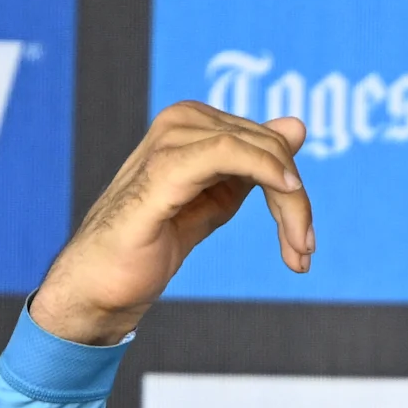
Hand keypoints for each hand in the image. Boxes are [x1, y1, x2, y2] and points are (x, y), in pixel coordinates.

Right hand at [27, 103, 313, 344]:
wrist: (102, 284)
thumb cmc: (151, 243)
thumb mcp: (216, 200)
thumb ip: (254, 167)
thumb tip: (298, 125)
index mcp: (193, 125)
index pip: (267, 142)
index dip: (294, 189)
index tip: (304, 241)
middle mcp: (181, 123)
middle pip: (269, 146)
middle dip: (297, 202)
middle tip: (304, 252)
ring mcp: (169, 142)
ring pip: (258, 151)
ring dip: (290, 203)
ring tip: (298, 250)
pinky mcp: (162, 169)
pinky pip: (229, 152)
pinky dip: (266, 172)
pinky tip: (287, 196)